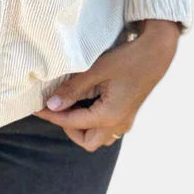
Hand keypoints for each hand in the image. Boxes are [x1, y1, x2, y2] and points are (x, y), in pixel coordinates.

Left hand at [32, 19, 180, 150]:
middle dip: (68, 128)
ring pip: (97, 136)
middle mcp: (118, 124)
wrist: (157, 53)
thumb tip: (53, 104)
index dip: (51, 115)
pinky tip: (86, 101)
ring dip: (81, 126)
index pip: (72, 123)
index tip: (36, 107)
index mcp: (109, 116)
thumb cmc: (127, 59)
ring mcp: (125, 120)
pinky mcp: (127, 113)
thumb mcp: (96, 71)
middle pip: (86, 140)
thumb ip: (73, 89)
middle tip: (56, 107)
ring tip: (70, 104)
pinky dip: (92, 121)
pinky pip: (106, 127)